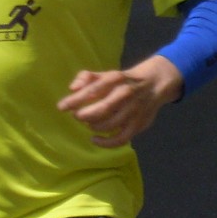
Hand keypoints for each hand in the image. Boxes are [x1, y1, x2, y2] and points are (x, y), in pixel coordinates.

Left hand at [58, 56, 183, 147]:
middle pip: (102, 110)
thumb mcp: (107, 74)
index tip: (61, 107)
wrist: (154, 84)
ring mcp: (134, 111)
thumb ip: (87, 78)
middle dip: (84, 115)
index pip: (92, 91)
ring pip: (109, 125)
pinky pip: (120, 139)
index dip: (75, 100)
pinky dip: (105, 143)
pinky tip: (94, 139)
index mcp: (116, 79)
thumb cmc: (123, 81)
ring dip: (93, 126)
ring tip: (88, 123)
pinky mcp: (138, 124)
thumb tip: (72, 88)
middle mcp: (126, 94)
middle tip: (76, 116)